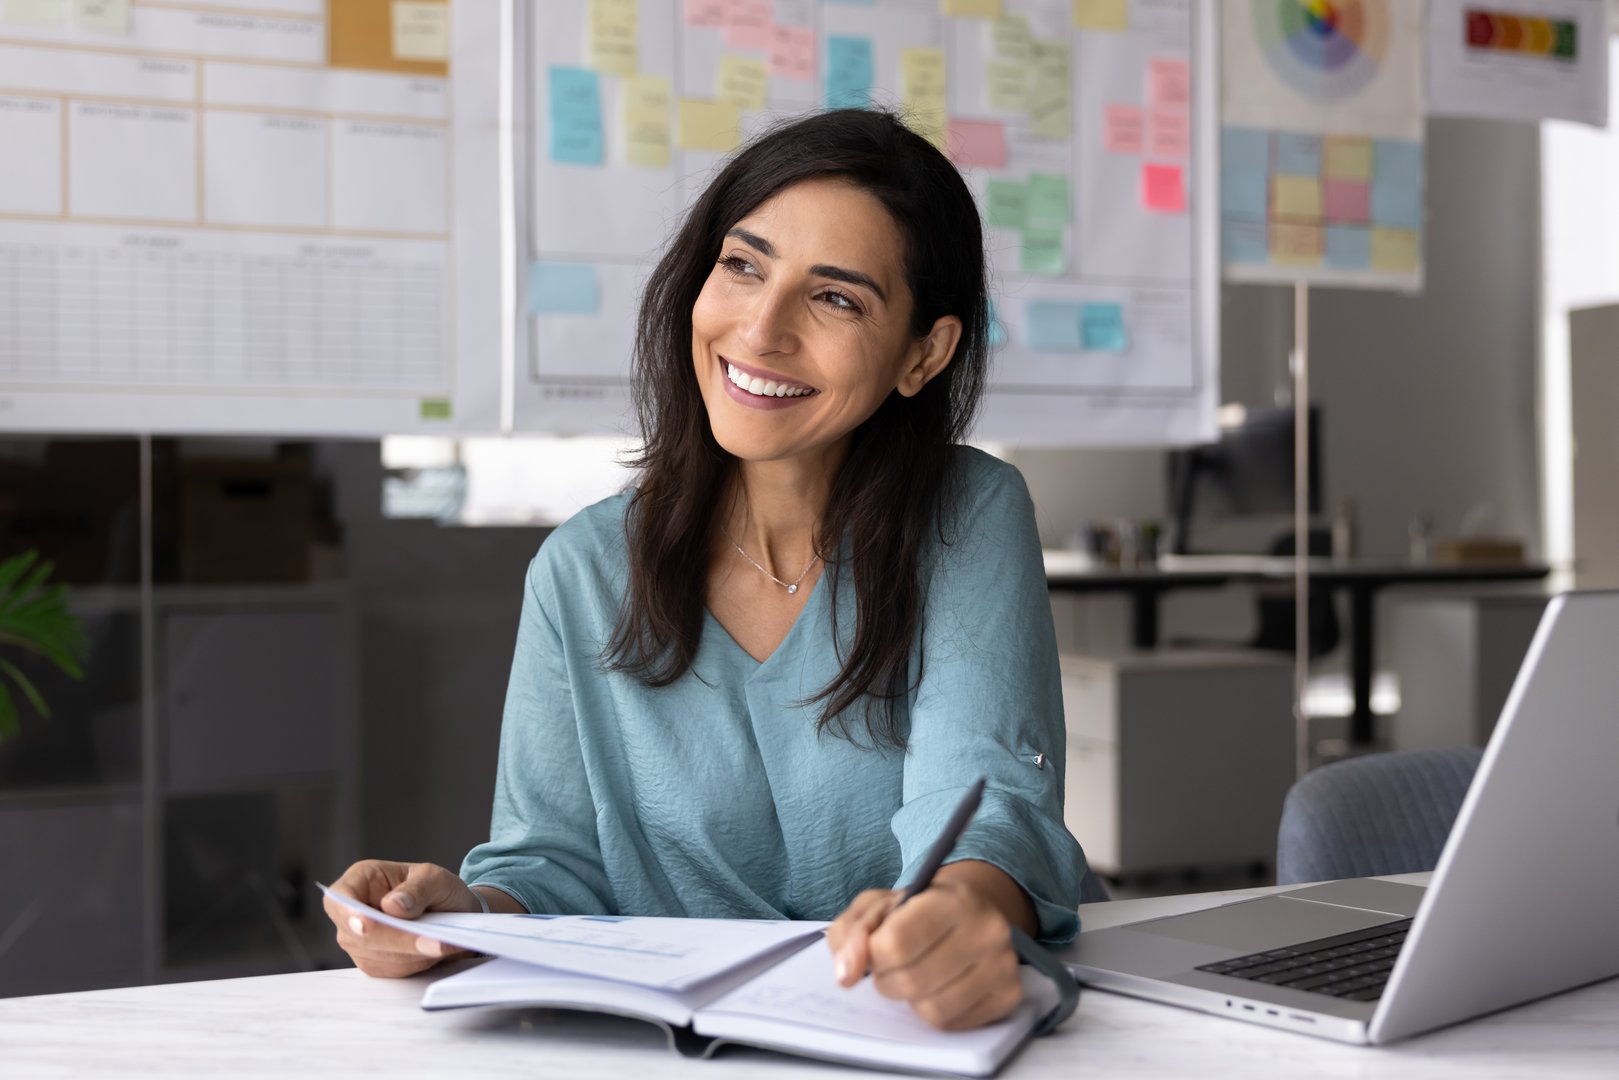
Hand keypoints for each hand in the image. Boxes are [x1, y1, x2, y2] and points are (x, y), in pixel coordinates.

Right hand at [323, 859, 480, 977]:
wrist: (452, 912)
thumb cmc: (438, 889)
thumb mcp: (436, 878)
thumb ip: (417, 889)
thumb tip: (392, 905)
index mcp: (361, 880)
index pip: (339, 897)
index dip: (348, 913)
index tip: (367, 924)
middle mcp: (352, 912)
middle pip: (357, 935)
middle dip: (397, 940)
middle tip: (434, 942)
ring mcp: (358, 940)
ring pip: (375, 956)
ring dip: (411, 954)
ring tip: (444, 943)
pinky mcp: (373, 962)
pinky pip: (388, 970)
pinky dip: (414, 964)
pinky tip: (433, 952)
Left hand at [825, 878, 1022, 1030]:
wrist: (971, 912)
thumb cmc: (919, 910)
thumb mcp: (878, 905)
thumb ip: (852, 932)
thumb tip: (847, 972)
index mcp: (952, 898)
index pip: (897, 942)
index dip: (872, 955)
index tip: (873, 951)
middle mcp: (986, 929)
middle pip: (911, 980)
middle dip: (888, 980)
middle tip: (892, 966)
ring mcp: (1003, 964)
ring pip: (932, 1008)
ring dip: (911, 999)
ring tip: (916, 975)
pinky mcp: (1008, 995)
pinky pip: (952, 1023)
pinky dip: (934, 1012)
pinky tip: (938, 987)